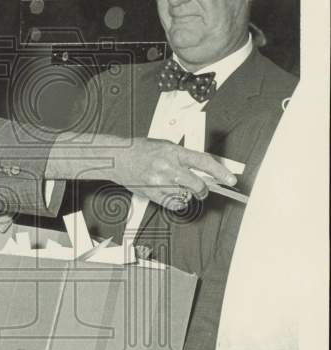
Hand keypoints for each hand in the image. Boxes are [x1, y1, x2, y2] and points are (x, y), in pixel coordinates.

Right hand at [111, 138, 236, 206]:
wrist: (118, 157)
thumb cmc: (141, 149)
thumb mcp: (166, 145)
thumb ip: (185, 156)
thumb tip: (205, 167)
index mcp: (173, 152)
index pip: (203, 162)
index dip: (220, 172)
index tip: (230, 179)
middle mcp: (167, 167)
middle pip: (197, 185)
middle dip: (203, 190)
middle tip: (202, 189)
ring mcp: (159, 182)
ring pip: (186, 196)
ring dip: (188, 194)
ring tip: (179, 187)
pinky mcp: (151, 193)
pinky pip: (173, 204)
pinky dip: (178, 202)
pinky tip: (174, 195)